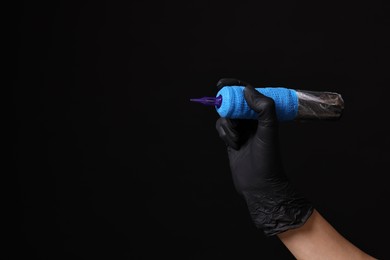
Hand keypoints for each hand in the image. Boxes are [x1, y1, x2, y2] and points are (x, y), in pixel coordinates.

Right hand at [215, 78, 313, 235]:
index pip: (247, 93)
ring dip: (228, 126)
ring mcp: (240, 129)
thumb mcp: (269, 129)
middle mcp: (251, 120)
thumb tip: (247, 89)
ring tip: (237, 139)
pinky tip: (233, 145)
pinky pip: (221, 129)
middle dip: (227, 107)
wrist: (260, 183)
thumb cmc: (268, 157)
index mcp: (261, 114)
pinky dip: (224, 134)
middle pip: (233, 103)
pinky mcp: (230, 140)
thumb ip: (263, 107)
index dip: (234, 85)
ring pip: (225, 117)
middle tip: (227, 113)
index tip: (222, 83)